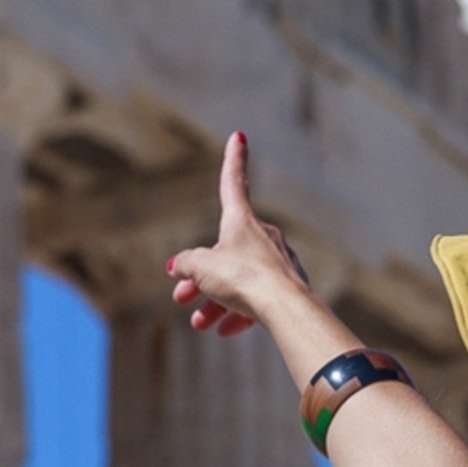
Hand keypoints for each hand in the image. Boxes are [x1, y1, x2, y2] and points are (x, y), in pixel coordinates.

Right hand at [166, 131, 310, 337]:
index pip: (233, 182)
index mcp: (242, 221)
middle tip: (181, 298)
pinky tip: (224, 331)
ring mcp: (278, 262)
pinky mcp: (288, 288)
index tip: (239, 135)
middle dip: (201, 278)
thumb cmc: (243, 279)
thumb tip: (180, 266)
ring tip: (199, 323)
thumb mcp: (202, 268)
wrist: (286, 308)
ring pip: (240, 281)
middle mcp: (263, 236)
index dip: (233, 158)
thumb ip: (187, 264)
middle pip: (224, 253)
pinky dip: (239, 314)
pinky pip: (258, 299)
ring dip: (215, 302)